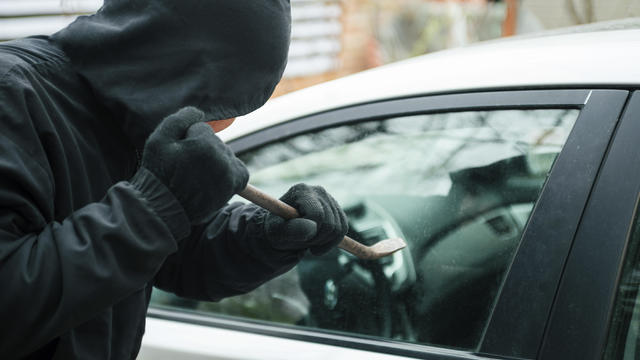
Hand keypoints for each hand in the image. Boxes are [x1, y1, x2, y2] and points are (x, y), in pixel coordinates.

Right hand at [140, 107, 247, 223]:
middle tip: (186, 166)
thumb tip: (199, 112)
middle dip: (202, 149)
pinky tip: (216, 177)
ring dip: (216, 160)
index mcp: (204, 144)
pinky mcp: (233, 187)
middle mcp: (221, 158)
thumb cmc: (159, 172)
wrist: (163, 206)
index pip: (202, 129)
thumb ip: (179, 119)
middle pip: (215, 142)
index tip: (178, 153)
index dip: (188, 138)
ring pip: (226, 155)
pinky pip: (240, 171)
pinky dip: (232, 171)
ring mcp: (229, 173)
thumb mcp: (159, 139)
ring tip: (197, 174)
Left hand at [264, 184, 347, 254]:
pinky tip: (318, 242)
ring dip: (324, 242)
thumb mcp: (277, 232)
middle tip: (303, 243)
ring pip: (339, 228)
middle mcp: (318, 191)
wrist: (281, 229)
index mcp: (301, 191)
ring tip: (309, 242)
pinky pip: (343, 229)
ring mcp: (330, 199)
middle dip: (317, 239)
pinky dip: (332, 241)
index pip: (317, 215)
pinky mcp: (336, 209)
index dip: (311, 232)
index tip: (300, 239)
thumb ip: (292, 229)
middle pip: (330, 223)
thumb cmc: (277, 229)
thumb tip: (312, 228)